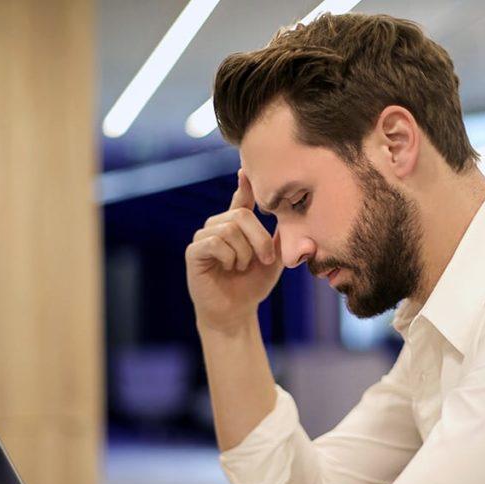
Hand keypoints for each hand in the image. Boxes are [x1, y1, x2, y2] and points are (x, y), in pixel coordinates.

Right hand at [186, 170, 282, 332]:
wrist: (236, 312)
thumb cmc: (253, 286)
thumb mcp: (273, 260)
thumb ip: (279, 238)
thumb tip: (290, 216)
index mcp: (237, 226)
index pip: (241, 200)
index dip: (244, 185)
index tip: (245, 170)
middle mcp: (218, 226)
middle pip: (240, 215)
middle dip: (259, 239)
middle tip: (266, 260)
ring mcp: (204, 238)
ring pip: (229, 229)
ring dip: (244, 253)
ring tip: (242, 267)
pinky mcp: (194, 252)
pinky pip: (214, 242)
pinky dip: (229, 256)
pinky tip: (229, 267)